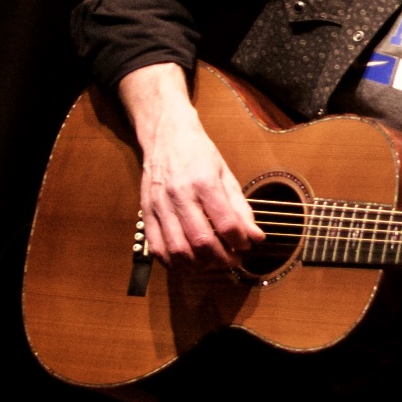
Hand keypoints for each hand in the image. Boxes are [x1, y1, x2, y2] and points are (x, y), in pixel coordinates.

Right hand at [119, 62, 264, 270]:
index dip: (240, 241)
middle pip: (201, 241)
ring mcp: (159, 206)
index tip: (248, 246)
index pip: (225, 223)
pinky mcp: (146, 213)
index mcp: (204, 183)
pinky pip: (157, 248)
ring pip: (178, 249)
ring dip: (199, 265)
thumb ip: (241, 208)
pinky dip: (174, 262)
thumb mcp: (226, 174)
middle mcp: (180, 196)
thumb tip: (256, 236)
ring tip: (214, 263)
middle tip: (233, 260)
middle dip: (222, 258)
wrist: (166, 136)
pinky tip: (189, 262)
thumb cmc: (199, 153)